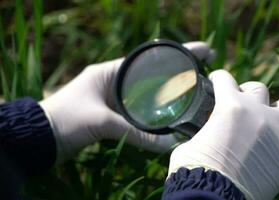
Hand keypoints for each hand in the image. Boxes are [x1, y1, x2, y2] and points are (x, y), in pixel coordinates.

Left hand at [40, 41, 215, 163]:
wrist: (42, 137)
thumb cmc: (67, 121)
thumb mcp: (103, 122)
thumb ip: (136, 132)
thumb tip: (167, 144)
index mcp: (110, 71)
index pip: (148, 58)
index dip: (174, 54)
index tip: (201, 51)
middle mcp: (114, 80)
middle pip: (152, 73)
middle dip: (176, 70)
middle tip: (204, 69)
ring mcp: (114, 96)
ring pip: (148, 91)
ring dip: (167, 90)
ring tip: (193, 89)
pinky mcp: (113, 112)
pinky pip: (140, 108)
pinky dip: (156, 109)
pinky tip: (170, 111)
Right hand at [167, 70, 278, 199]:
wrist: (216, 194)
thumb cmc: (196, 171)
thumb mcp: (189, 145)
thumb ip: (198, 134)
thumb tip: (198, 139)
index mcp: (229, 106)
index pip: (224, 79)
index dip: (218, 79)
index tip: (217, 82)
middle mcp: (256, 111)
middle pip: (258, 88)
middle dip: (249, 93)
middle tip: (244, 103)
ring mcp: (278, 129)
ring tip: (274, 117)